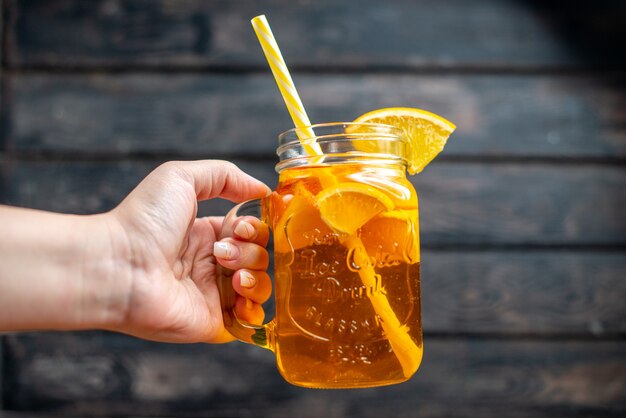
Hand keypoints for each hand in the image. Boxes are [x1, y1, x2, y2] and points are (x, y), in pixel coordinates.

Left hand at [106, 160, 271, 342]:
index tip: (240, 227)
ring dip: (256, 275)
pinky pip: (250, 321)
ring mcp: (212, 296)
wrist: (118, 266)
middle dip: (252, 250)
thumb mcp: (181, 178)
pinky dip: (254, 306)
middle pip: (258, 257)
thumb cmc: (143, 221)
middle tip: (223, 251)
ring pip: (259, 286)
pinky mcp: (212, 322)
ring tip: (231, 273)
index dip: (254, 228)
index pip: (249, 232)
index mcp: (205, 235)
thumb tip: (262, 190)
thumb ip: (225, 175)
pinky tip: (237, 291)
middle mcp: (211, 265)